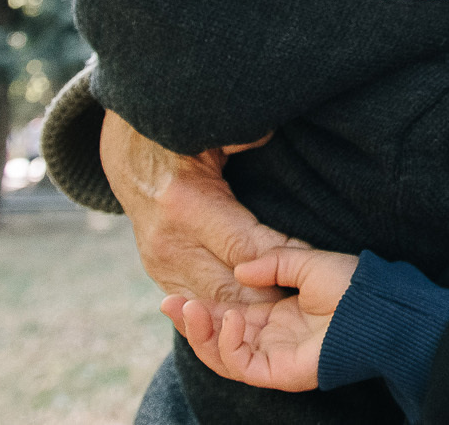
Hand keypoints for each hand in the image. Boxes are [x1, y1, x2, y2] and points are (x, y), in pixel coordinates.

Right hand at [102, 108, 300, 303]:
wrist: (134, 159)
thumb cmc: (185, 141)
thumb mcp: (214, 133)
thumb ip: (244, 135)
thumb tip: (271, 132)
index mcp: (186, 204)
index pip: (246, 246)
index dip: (282, 257)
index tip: (314, 261)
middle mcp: (171, 242)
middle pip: (232, 287)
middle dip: (272, 297)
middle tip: (310, 298)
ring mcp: (161, 264)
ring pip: (215, 303)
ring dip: (252, 311)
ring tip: (292, 312)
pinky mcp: (160, 275)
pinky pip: (200, 303)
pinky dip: (228, 312)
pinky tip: (258, 317)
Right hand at [164, 247, 359, 391]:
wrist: (379, 308)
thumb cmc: (353, 285)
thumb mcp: (308, 263)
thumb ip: (273, 263)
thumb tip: (239, 269)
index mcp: (277, 314)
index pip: (229, 312)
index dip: (203, 304)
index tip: (177, 289)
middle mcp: (271, 338)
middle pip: (218, 337)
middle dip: (191, 321)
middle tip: (166, 302)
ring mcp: (273, 357)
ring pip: (222, 354)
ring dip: (201, 333)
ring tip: (188, 309)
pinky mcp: (278, 372)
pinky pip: (242, 365)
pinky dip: (228, 345)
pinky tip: (228, 320)